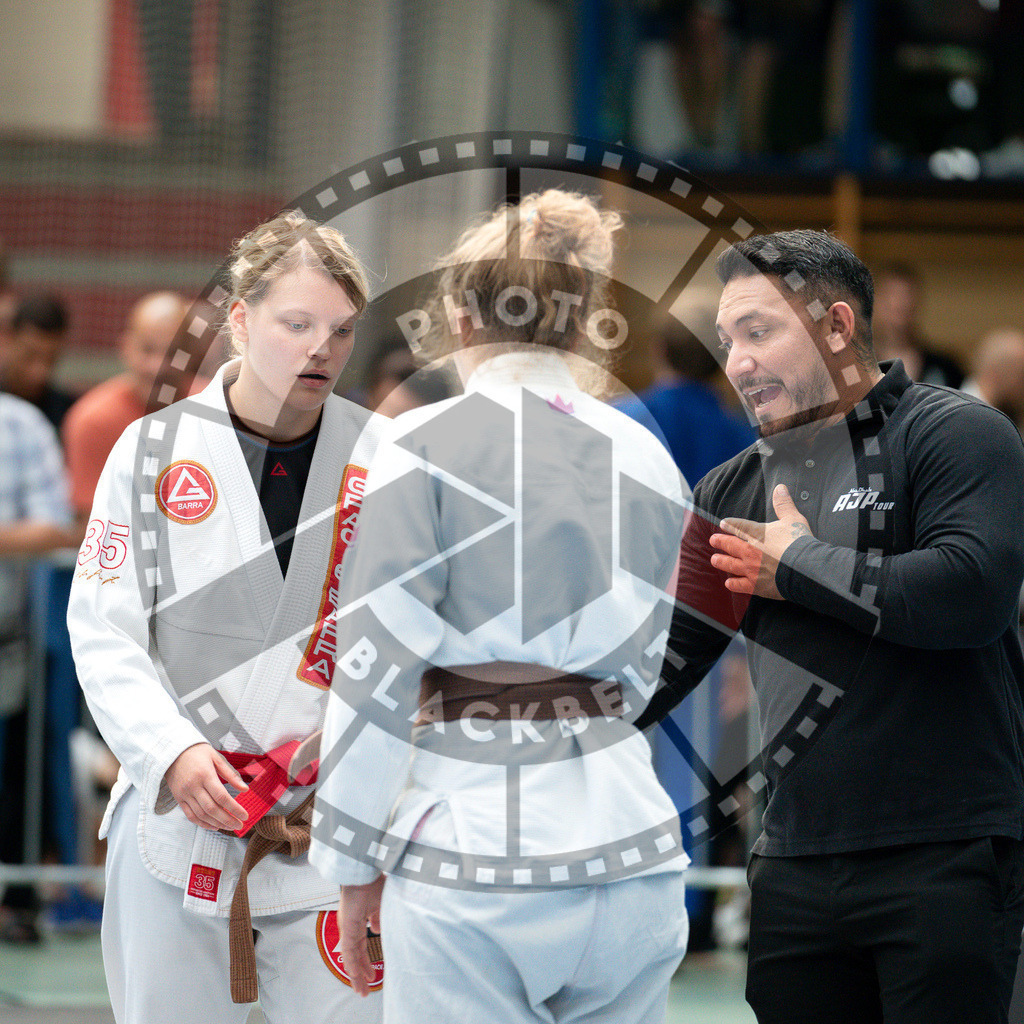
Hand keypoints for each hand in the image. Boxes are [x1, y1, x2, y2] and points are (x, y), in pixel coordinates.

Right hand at [164, 743, 248, 830]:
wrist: (173, 751)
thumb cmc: (198, 752)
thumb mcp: (217, 757)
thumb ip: (231, 774)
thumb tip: (245, 789)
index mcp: (205, 775)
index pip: (222, 797)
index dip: (234, 809)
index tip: (245, 816)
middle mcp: (193, 786)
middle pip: (212, 809)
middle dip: (228, 820)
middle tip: (239, 825)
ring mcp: (184, 794)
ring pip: (201, 815)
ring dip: (217, 823)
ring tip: (230, 826)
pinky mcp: (179, 799)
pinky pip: (190, 816)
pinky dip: (203, 823)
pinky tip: (214, 826)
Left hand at [338, 875, 384, 996]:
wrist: (365, 871)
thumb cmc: (372, 882)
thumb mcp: (380, 904)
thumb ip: (378, 918)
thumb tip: (376, 930)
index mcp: (357, 921)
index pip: (360, 947)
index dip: (365, 961)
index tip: (372, 973)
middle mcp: (350, 927)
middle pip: (354, 956)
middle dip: (360, 973)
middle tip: (365, 988)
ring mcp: (347, 928)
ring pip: (350, 958)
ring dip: (356, 975)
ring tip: (361, 990)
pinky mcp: (347, 928)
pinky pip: (349, 951)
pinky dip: (352, 965)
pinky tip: (356, 976)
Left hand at [709, 484, 811, 599]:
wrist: (804, 568)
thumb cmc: (799, 542)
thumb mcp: (793, 519)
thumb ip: (784, 504)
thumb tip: (780, 487)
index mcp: (757, 533)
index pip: (738, 526)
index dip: (729, 524)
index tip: (722, 523)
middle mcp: (749, 551)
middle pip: (729, 546)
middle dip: (720, 542)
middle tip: (712, 540)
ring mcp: (750, 569)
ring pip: (729, 565)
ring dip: (721, 562)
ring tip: (714, 560)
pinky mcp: (755, 586)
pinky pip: (739, 585)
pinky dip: (733, 584)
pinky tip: (729, 583)